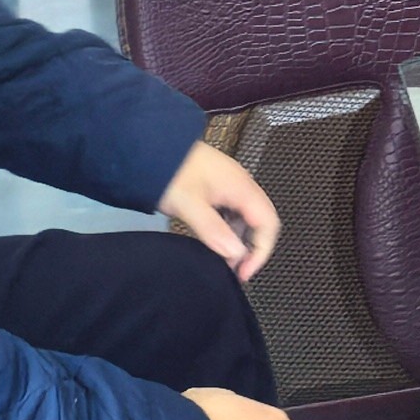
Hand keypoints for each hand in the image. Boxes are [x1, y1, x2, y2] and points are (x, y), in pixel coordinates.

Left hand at [159, 143, 281, 282]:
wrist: (151, 147)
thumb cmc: (171, 173)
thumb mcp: (189, 204)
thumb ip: (214, 229)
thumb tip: (237, 254)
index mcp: (242, 188)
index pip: (268, 223)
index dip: (262, 251)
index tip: (244, 273)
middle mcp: (242, 186)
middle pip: (262, 221)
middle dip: (253, 248)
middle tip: (234, 271)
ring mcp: (231, 186)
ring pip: (247, 218)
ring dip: (240, 241)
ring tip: (222, 261)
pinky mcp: (218, 188)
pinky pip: (234, 213)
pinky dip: (230, 231)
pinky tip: (215, 241)